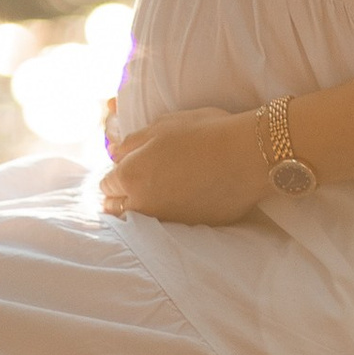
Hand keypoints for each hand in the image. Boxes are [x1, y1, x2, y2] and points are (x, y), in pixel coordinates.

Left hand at [101, 104, 271, 226]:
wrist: (247, 156)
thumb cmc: (205, 132)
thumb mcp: (163, 125)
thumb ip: (132, 142)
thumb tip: (116, 154)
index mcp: (131, 176)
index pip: (106, 184)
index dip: (115, 173)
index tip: (126, 168)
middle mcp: (143, 205)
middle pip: (115, 209)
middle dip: (120, 197)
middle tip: (135, 184)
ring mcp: (167, 220)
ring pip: (139, 221)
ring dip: (141, 209)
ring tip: (156, 194)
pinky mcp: (190, 228)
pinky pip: (169, 225)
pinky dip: (169, 215)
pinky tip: (181, 201)